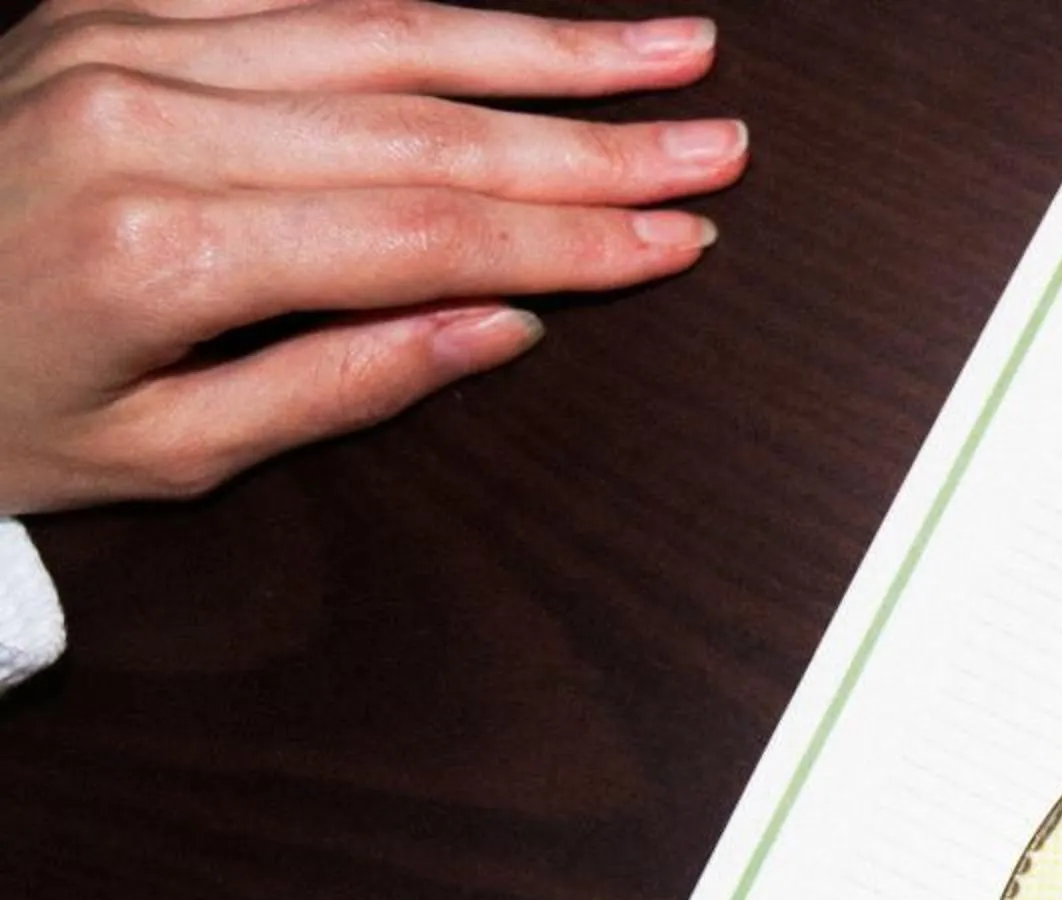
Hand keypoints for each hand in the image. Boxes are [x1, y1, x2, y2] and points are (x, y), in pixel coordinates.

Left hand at [0, 0, 744, 514]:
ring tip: (664, 50)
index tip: (683, 235)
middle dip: (591, 133)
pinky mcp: (103, 6)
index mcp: (158, 245)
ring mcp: (117, 41)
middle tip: (716, 138)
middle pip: (424, 120)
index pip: (425, 233)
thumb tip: (505, 327)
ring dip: (537, 43)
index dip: (573, 238)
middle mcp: (140, 115)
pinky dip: (417, 12)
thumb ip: (339, 384)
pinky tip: (513, 25)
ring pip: (376, 30)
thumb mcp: (160, 452)